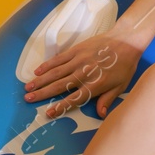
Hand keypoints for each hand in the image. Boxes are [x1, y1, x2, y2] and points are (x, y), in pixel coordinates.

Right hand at [23, 32, 142, 117]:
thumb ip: (107, 99)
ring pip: (55, 72)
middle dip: (43, 94)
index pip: (74, 99)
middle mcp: (84, 73)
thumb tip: (101, 114)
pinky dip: (47, 65)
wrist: (126, 40)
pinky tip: (37, 71)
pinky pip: (59, 59)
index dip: (61, 107)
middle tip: (28, 99)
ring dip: (40, 80)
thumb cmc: (125, 65)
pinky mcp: (76, 50)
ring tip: (28, 88)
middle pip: (59, 86)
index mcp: (95, 85)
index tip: (48, 113)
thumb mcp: (120, 86)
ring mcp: (78, 60)